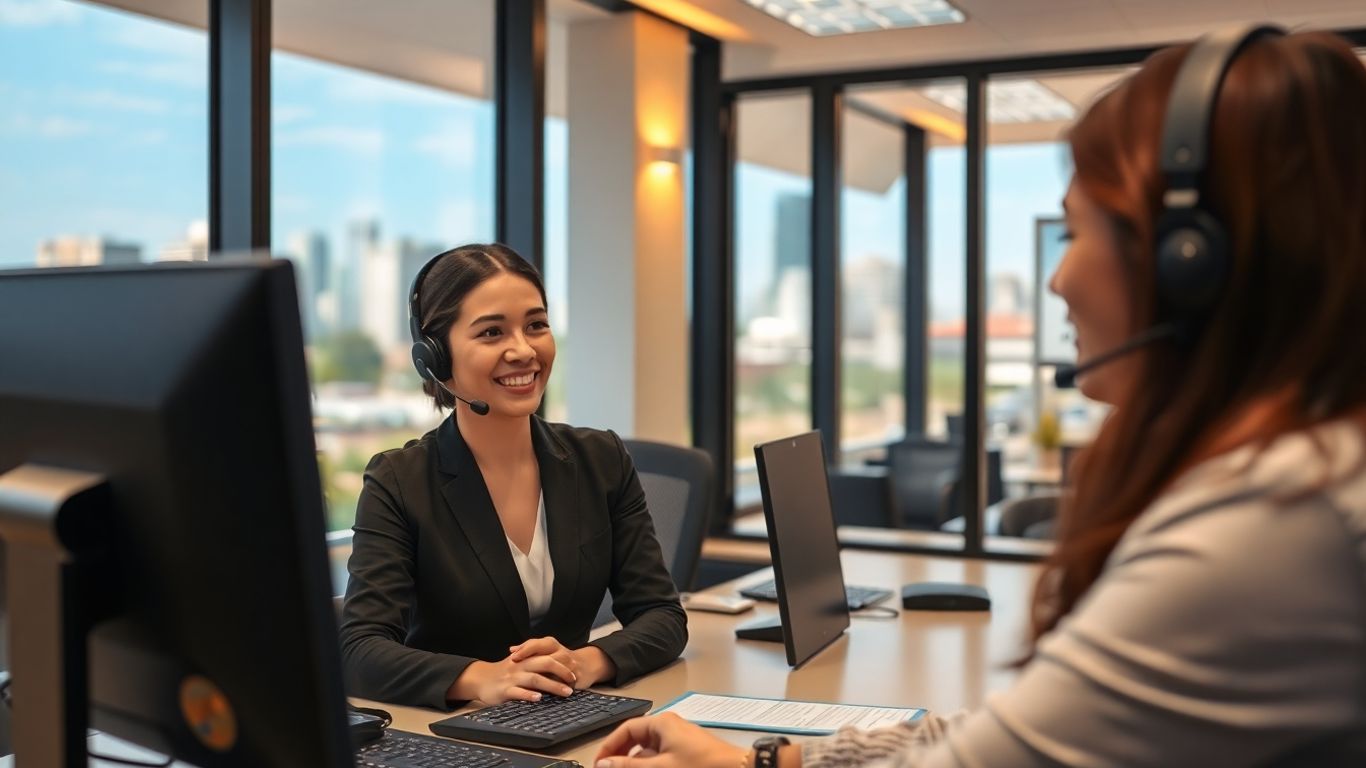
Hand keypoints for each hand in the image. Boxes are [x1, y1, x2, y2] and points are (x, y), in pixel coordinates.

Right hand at [449, 640, 577, 704]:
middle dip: (562, 671)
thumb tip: (559, 665)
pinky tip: (539, 698)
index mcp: (525, 658)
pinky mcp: (505, 690)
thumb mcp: (519, 662)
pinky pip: (518, 692)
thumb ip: (536, 661)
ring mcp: (513, 678)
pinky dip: (529, 695)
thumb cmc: (503, 672)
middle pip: (545, 664)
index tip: (575, 670)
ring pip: (535, 679)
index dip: (562, 662)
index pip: (547, 655)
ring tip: (566, 692)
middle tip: (574, 680)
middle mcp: (521, 665)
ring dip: (552, 685)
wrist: (480, 679)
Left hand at [510, 637, 616, 689]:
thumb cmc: (561, 659)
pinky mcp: (576, 677)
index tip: (512, 656)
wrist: (588, 665)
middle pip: (544, 653)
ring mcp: (570, 665)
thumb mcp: (547, 651)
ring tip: (527, 681)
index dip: (525, 649)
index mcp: (552, 645)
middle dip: (530, 659)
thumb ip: (530, 650)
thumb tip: (512, 650)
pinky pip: (564, 682)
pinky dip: (554, 687)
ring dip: (542, 675)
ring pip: (555, 668)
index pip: (537, 643)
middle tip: (516, 665)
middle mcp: (561, 652)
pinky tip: (543, 693)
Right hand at [594, 713, 747, 767]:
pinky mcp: (686, 753)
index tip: (599, 765)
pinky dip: (649, 766)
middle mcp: (669, 728)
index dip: (609, 748)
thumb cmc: (705, 766)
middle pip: (635, 740)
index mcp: (662, 723)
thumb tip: (605, 764)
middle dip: (621, 757)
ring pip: (647, 752)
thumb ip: (629, 766)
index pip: (625, 730)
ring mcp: (678, 740)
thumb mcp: (661, 767)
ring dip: (635, 764)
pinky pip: (660, 758)